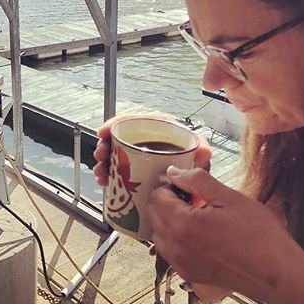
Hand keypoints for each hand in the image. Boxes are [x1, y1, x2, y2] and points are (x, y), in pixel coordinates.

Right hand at [92, 113, 211, 185]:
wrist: (195, 182)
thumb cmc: (196, 158)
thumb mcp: (199, 150)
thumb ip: (202, 148)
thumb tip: (203, 152)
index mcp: (158, 128)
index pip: (133, 120)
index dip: (115, 124)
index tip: (103, 132)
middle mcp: (146, 140)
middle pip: (120, 139)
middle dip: (105, 146)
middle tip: (100, 156)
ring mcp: (139, 156)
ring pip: (116, 155)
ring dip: (104, 163)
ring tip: (101, 173)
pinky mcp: (136, 171)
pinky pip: (119, 170)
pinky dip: (110, 175)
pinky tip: (105, 182)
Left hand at [147, 166, 302, 302]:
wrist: (277, 274)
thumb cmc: (260, 236)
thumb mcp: (229, 197)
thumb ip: (196, 180)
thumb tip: (174, 172)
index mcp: (183, 225)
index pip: (156, 197)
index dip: (172, 186)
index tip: (190, 187)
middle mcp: (175, 247)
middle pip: (154, 215)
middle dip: (169, 202)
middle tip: (196, 199)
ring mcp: (181, 263)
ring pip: (160, 233)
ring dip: (172, 221)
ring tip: (200, 216)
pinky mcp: (189, 273)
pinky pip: (170, 250)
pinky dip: (178, 238)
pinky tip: (203, 234)